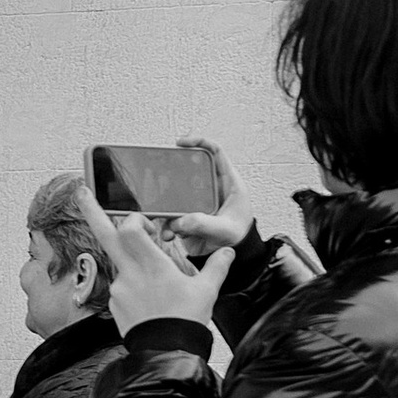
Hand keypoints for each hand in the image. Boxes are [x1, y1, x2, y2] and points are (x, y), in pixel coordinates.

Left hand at [83, 192, 231, 335]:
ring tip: (157, 285)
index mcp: (151, 264)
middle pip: (104, 234)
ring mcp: (118, 289)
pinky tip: (150, 299)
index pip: (129, 227)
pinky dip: (132, 285)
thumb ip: (217, 266)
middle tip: (80, 191)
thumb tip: (228, 251)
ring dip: (131, 262)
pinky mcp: (114, 303)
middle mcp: (129, 273)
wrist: (167, 354)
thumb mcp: (206, 290)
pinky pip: (121, 285)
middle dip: (91, 210)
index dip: (134, 219)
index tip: (146, 224)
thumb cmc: (186, 322)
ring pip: (119, 263)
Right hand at [167, 143, 253, 260]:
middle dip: (172, 172)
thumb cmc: (238, 238)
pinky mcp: (186, 215)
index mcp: (227, 183)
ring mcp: (196, 201)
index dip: (199, 142)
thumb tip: (180, 221)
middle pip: (188, 169)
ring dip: (166, 206)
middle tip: (159, 173)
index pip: (215, 152)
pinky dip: (166, 224)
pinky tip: (168, 235)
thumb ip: (204, 224)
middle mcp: (210, 188)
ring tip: (166, 218)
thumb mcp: (225, 230)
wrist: (228, 256)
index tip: (181, 143)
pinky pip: (170, 214)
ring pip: (175, 194)